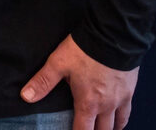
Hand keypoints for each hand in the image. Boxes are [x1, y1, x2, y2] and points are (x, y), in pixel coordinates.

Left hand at [20, 34, 137, 129]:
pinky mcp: (129, 91)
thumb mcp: (58, 63)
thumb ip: (43, 82)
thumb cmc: (85, 50)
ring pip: (116, 125)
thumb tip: (26, 97)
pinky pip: (127, 113)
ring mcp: (120, 100)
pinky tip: (118, 121)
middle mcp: (106, 106)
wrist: (114, 36)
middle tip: (86, 129)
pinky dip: (121, 121)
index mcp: (87, 103)